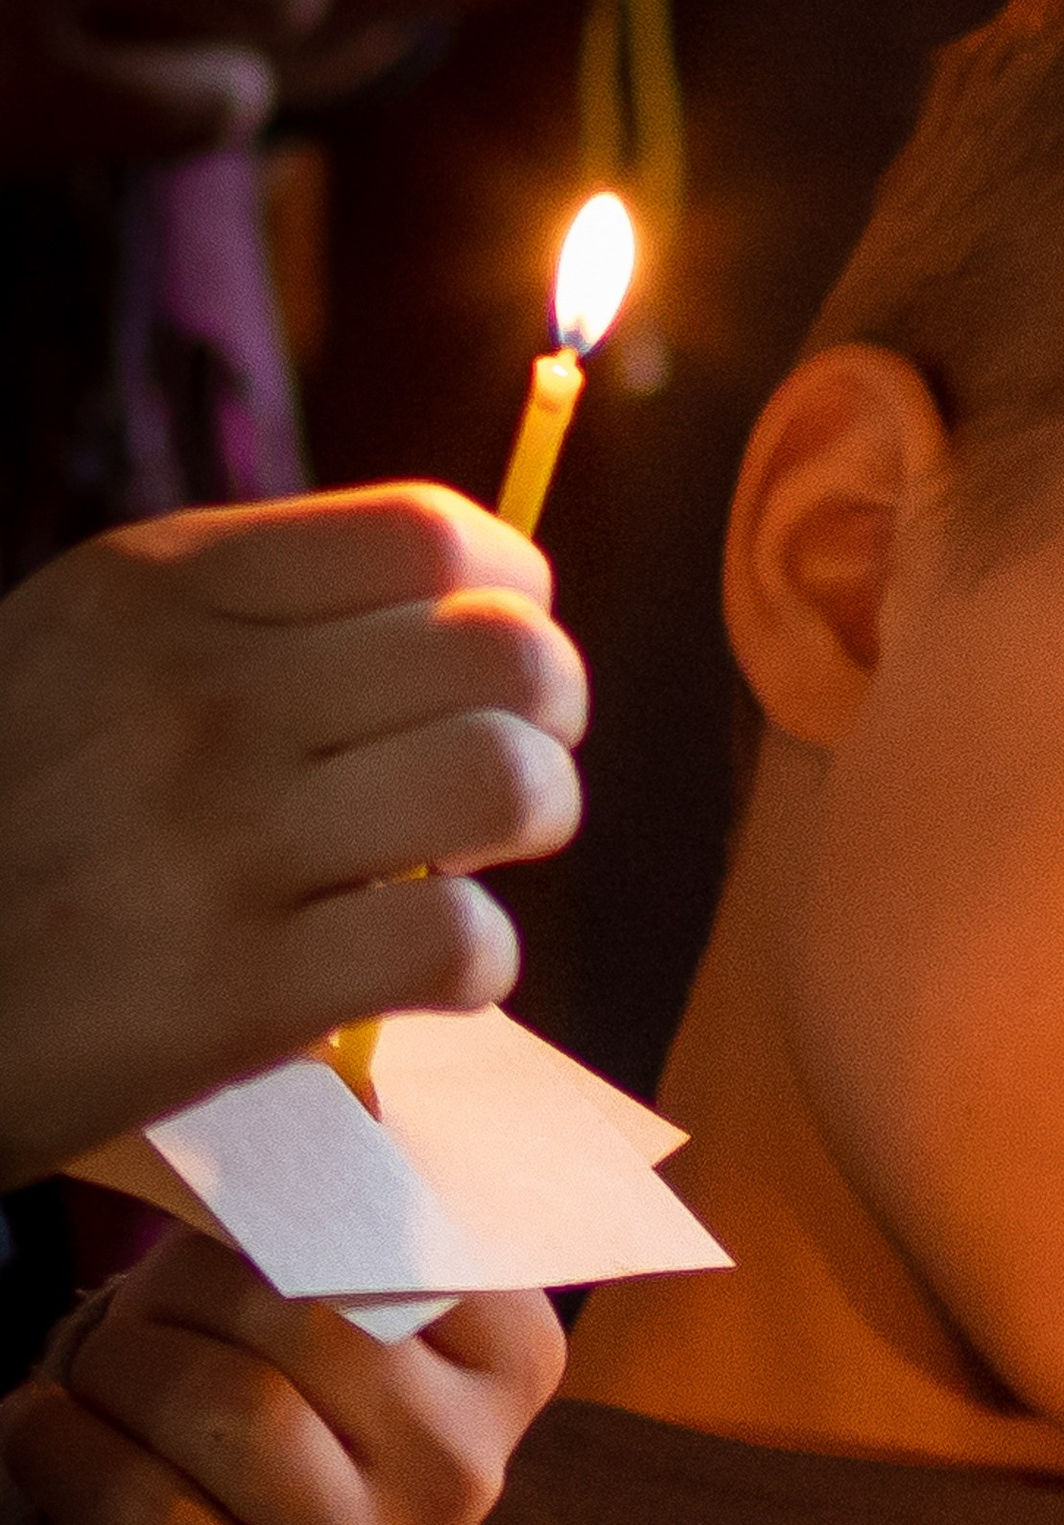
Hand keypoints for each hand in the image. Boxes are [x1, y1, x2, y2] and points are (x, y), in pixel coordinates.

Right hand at [0, 481, 584, 1188]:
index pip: (432, 537)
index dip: (515, 600)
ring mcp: (222, 839)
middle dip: (548, 717)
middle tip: (502, 770)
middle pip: (505, 655)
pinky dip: (477, 963)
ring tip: (469, 861)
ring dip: (528, 827)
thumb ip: (243, 620)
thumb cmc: (11, 817)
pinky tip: (422, 969)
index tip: (498, 657)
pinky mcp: (242, 987)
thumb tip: (461, 615)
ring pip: (507, 782)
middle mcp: (199, 694)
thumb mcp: (79, 655)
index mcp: (160, 590)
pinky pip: (459, 942)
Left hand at [0, 1231, 560, 1524]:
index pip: (401, 1230)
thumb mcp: (333, 1290)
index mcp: (515, 1358)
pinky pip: (132, 1496)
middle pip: (303, 1313)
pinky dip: (56, 1437)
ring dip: (120, 1363)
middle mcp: (465, 1469)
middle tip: (159, 1307)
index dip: (291, 1205)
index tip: (249, 1230)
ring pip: (223, 1404)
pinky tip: (54, 1426)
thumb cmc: (268, 1386)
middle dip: (188, 1286)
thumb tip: (340, 1079)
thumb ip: (351, 1199)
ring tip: (110, 1374)